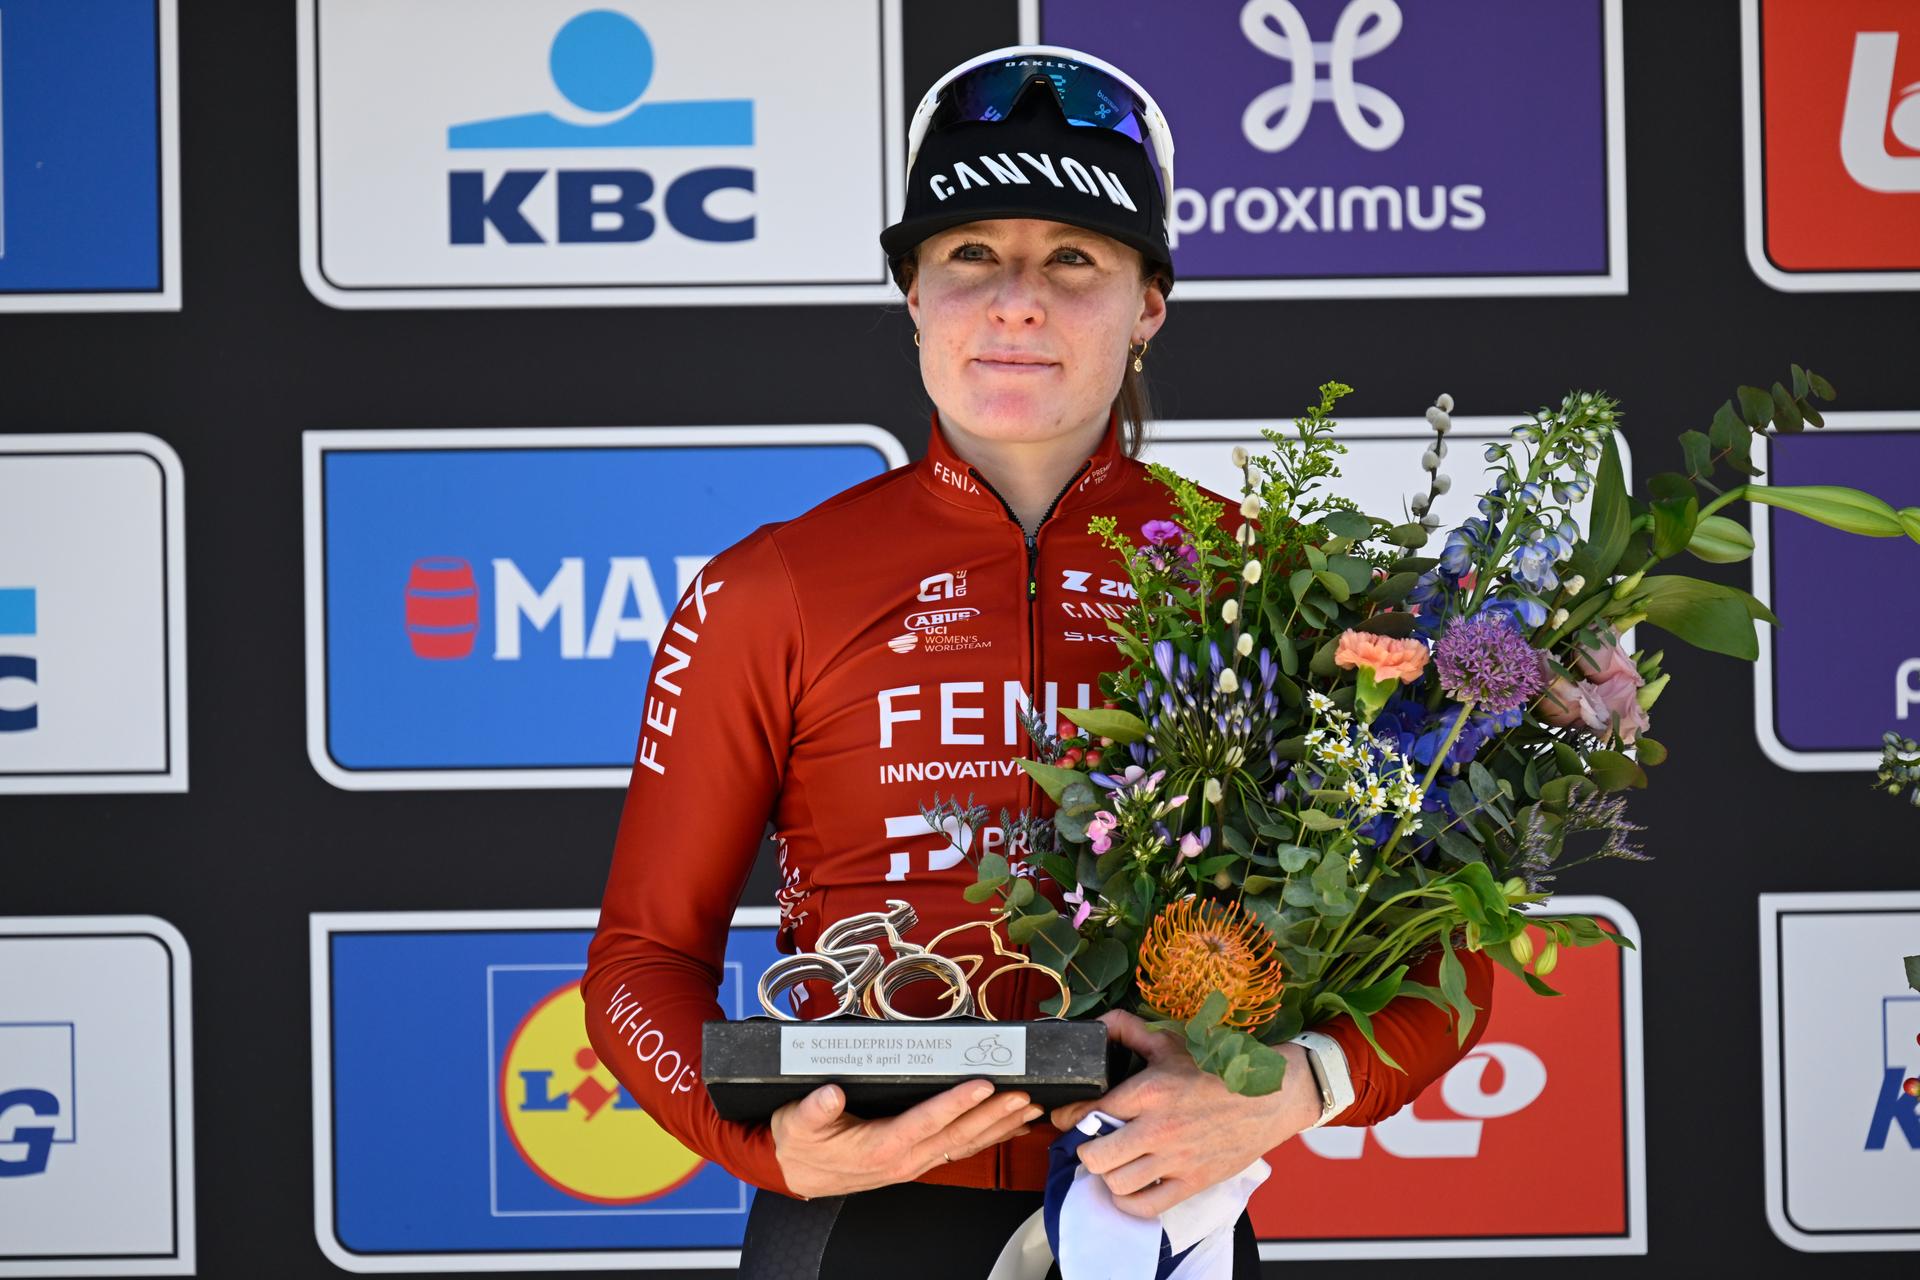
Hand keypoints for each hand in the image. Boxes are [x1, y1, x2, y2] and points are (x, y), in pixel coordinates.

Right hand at [770, 1079, 1041, 1199]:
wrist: (798, 1172)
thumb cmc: (802, 1144)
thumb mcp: (798, 1122)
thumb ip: (815, 1110)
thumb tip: (830, 1094)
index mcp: (880, 1146)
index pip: (926, 1122)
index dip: (956, 1103)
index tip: (982, 1084)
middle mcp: (904, 1157)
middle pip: (958, 1135)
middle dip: (994, 1114)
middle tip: (1023, 1094)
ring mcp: (914, 1161)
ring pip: (965, 1144)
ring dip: (999, 1125)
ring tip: (1029, 1107)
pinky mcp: (918, 1158)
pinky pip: (960, 1149)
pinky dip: (989, 1137)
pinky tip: (1009, 1126)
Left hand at [1048, 1010, 1321, 1218]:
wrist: (1269, 1097)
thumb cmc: (1218, 1070)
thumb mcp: (1171, 1042)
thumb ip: (1129, 1029)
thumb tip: (1098, 1024)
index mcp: (1149, 1091)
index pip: (1089, 1112)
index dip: (1069, 1116)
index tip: (1067, 1117)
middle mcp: (1158, 1129)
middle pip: (1095, 1156)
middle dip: (1086, 1149)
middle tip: (1092, 1140)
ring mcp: (1176, 1160)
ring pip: (1117, 1182)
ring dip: (1108, 1173)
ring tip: (1113, 1160)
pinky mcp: (1193, 1182)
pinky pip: (1146, 1206)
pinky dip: (1128, 1201)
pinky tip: (1128, 1186)